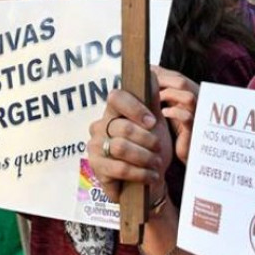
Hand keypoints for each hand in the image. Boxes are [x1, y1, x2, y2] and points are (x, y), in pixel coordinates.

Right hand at [87, 70, 172, 202]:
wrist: (149, 181)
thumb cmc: (150, 150)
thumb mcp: (155, 125)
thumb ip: (152, 102)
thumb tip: (150, 73)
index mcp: (113, 112)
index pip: (116, 97)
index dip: (135, 108)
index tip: (152, 122)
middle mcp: (100, 127)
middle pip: (123, 127)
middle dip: (147, 140)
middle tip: (159, 149)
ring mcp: (95, 147)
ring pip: (121, 147)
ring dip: (145, 157)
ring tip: (156, 164)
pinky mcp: (97, 168)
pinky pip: (120, 168)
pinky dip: (140, 173)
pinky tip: (151, 176)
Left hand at [152, 66, 197, 164]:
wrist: (184, 151)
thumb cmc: (175, 128)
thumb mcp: (168, 105)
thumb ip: (161, 91)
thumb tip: (147, 75)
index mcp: (188, 93)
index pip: (176, 76)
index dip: (160, 75)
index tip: (144, 77)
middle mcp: (194, 102)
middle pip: (181, 81)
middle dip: (162, 83)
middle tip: (146, 88)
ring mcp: (195, 115)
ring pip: (188, 97)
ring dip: (169, 96)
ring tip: (156, 100)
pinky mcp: (193, 130)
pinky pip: (187, 117)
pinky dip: (173, 112)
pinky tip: (163, 113)